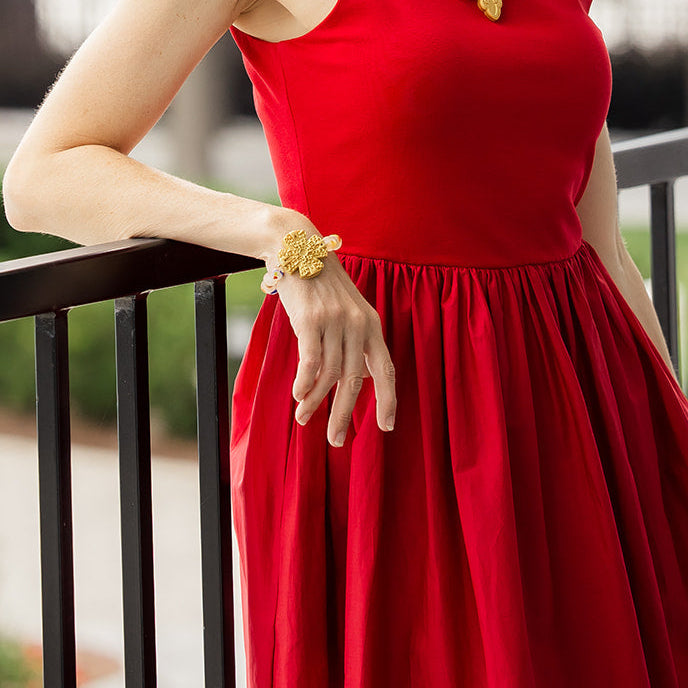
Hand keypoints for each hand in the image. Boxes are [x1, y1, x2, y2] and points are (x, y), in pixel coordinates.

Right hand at [275, 257, 395, 446]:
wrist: (298, 247)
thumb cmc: (321, 284)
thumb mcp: (347, 309)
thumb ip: (354, 340)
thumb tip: (357, 378)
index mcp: (370, 324)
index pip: (386, 369)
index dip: (388, 400)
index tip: (386, 427)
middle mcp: (357, 324)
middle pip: (355, 380)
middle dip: (344, 414)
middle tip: (336, 440)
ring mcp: (335, 321)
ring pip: (330, 374)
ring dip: (316, 401)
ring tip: (304, 419)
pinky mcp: (311, 319)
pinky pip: (311, 360)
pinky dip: (305, 382)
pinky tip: (298, 396)